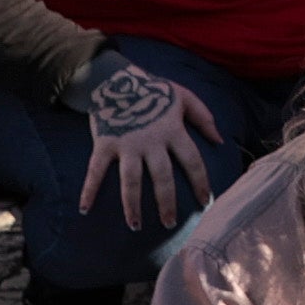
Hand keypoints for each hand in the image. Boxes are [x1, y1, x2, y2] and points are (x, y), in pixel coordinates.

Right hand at [77, 61, 219, 231]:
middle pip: (162, 178)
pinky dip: (88, 190)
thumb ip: (204, 117)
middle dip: (167, 203)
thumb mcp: (184, 97)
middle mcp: (151, 141)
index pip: (192, 162)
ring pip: (131, 181)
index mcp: (173, 131)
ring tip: (136, 226)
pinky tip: (84, 209)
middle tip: (170, 224)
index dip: (200, 182)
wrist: (116, 79)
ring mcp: (126, 145)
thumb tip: (220, 141)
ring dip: (132, 205)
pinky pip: (95, 171)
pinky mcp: (104, 144)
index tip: (205, 202)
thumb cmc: (153, 89)